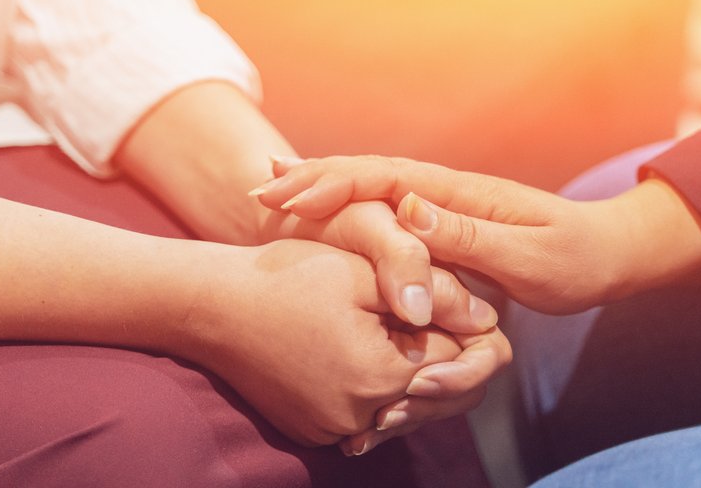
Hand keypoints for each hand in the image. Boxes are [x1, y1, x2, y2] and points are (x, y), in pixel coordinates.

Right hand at [168, 239, 510, 448]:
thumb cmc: (288, 276)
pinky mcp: (313, 430)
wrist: (213, 304)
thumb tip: (488, 318)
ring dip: (410, 369)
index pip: (459, 358)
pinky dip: (375, 386)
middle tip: (422, 310)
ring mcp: (333, 429)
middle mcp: (361, 417)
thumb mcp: (366, 270)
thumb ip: (435, 294)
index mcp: (383, 376)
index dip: (463, 322)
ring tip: (391, 324)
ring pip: (404, 405)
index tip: (451, 296)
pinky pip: (367, 414)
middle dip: (444, 352)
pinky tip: (361, 348)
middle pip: (439, 393)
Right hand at [252, 155, 700, 313]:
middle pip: (368, 174)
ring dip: (322, 187)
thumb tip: (406, 210)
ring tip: (272, 192)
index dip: (337, 183)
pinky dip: (347, 206)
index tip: (292, 196)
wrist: (607, 254)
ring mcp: (442, 206)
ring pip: (371, 188)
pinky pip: (384, 210)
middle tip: (260, 190)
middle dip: (314, 178)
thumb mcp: (530, 258)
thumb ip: (470, 236)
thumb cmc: (575, 262)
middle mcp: (445, 193)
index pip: (387, 178)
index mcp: (461, 195)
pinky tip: (321, 214)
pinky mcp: (442, 225)